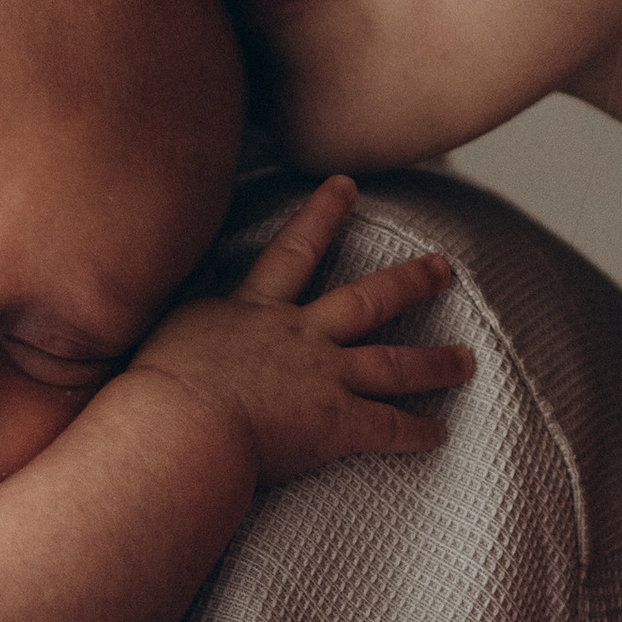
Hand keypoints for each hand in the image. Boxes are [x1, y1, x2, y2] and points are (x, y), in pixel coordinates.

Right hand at [131, 176, 472, 483]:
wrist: (176, 428)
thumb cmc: (156, 389)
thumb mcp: (163, 325)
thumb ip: (181, 292)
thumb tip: (176, 257)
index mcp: (256, 310)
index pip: (295, 251)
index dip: (323, 215)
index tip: (347, 187)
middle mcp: (300, 337)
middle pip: (368, 301)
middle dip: (410, 282)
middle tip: (443, 267)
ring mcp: (323, 379)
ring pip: (394, 365)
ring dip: (434, 363)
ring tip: (465, 360)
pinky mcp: (335, 425)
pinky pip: (387, 428)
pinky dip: (415, 432)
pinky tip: (437, 434)